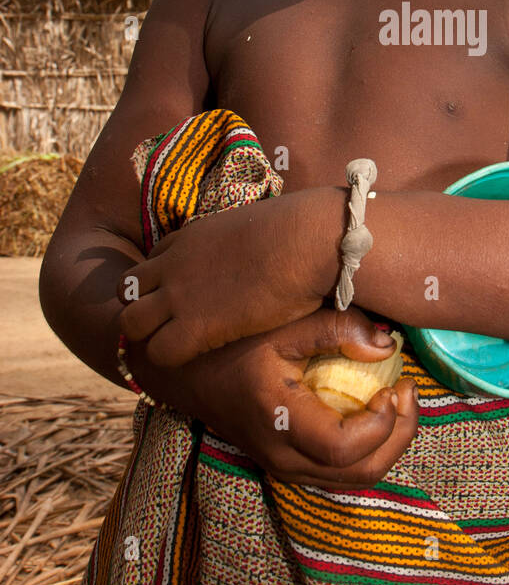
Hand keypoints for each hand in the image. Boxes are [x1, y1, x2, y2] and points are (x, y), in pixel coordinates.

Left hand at [116, 194, 326, 367]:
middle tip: (173, 327)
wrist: (306, 241)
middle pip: (127, 292)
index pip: (152, 264)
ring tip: (183, 347)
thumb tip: (262, 249)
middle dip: (143, 310)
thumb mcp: (253, 226)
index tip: (186, 300)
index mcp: (188, 238)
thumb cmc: (298, 231)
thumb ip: (238, 241)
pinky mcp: (195, 326)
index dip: (163, 286)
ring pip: (130, 323)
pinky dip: (173, 359)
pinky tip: (202, 358)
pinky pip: (159, 352)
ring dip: (150, 336)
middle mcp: (173, 265)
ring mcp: (178, 295)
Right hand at [131, 305, 419, 488]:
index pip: (343, 450)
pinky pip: (341, 472)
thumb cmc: (237, 341)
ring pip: (355, 480)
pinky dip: (369, 449)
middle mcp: (282, 456)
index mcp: (278, 420)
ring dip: (388, 444)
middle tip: (407, 391)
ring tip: (397, 399)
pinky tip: (374, 411)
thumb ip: (335, 328)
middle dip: (398, 436)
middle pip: (359, 474)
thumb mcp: (283, 324)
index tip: (393, 385)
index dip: (381, 425)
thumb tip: (387, 344)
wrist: (189, 372)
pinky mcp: (290, 465)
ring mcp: (285, 466)